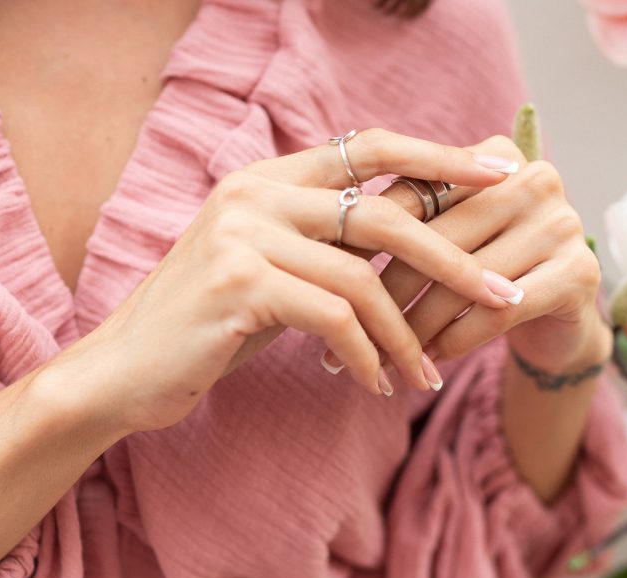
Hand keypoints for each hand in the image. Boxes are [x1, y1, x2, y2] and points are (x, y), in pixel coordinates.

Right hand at [43, 129, 524, 433]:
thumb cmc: (214, 323)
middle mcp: (255, 193)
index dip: (440, 155)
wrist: (125, 370)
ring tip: (426, 376)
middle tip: (499, 294)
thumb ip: (331, 242)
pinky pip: (333, 318)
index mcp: (270, 179)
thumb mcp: (278, 269)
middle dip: (450, 259)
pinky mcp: (237, 285)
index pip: (371, 145)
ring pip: (362, 277)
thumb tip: (418, 232)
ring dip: (406, 335)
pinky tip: (374, 384)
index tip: (501, 173)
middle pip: (381, 212)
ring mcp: (242, 235)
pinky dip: (366, 356)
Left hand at [327, 135, 609, 381]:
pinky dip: (457, 339)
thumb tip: (320, 240)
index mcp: (495, 155)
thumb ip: (402, 220)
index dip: (365, 242)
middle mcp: (536, 177)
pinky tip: (430, 358)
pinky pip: (498, 311)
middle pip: (437, 238)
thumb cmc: (485, 269)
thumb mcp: (446, 236)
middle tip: (343, 329)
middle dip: (385, 292)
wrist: (557, 313)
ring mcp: (564, 223)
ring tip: (380, 355)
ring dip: (415, 326)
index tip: (325, 280)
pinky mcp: (580, 272)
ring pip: (463, 279)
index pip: (416, 195)